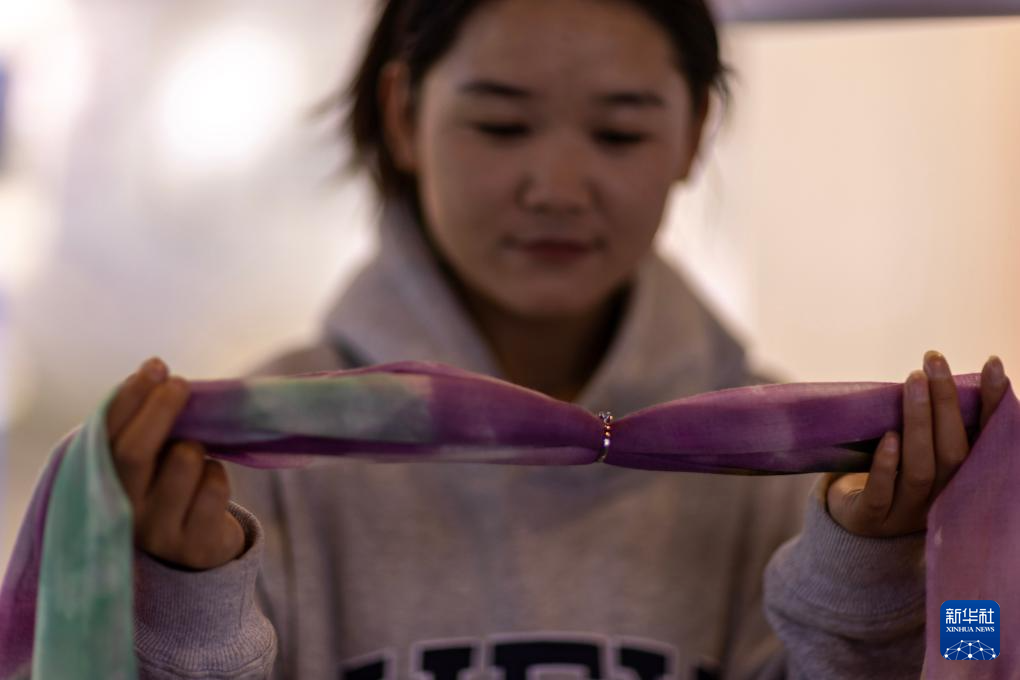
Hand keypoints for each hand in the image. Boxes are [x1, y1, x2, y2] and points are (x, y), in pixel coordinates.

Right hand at [106, 357, 245, 569]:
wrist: (195, 554)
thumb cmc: (169, 491)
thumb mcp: (149, 463)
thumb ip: (145, 428)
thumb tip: (159, 374)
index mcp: (105, 485)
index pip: (105, 436)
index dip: (128, 398)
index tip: (155, 367)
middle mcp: (123, 511)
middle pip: (134, 451)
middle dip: (160, 409)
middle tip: (180, 384)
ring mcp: (158, 533)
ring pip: (184, 461)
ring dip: (196, 447)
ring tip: (194, 456)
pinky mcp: (195, 546)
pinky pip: (214, 485)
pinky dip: (217, 475)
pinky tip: (209, 485)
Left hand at [825, 352, 1008, 537]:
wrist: (849, 517)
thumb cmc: (886, 471)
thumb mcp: (914, 446)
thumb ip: (932, 424)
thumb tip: (942, 374)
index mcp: (958, 478)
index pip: (983, 440)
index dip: (993, 405)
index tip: (993, 364)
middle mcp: (940, 498)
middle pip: (953, 452)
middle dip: (947, 403)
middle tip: (934, 361)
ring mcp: (906, 512)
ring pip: (920, 469)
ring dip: (919, 423)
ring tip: (913, 382)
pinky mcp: (870, 520)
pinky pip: (882, 495)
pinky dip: (886, 466)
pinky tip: (888, 438)